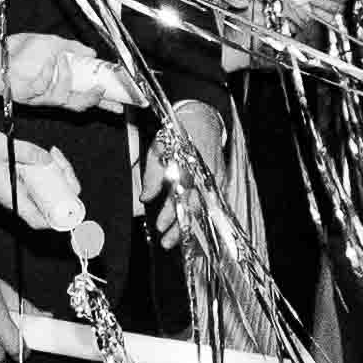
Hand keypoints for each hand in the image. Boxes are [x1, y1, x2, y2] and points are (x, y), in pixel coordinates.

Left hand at [0, 30, 137, 115]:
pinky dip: (46, 73)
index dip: (104, 101)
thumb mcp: (50, 43)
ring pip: (62, 96)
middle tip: (100, 91)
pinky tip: (46, 63)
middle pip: (78, 103)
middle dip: (91, 98)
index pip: (87, 95)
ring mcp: (39, 96)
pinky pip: (42, 88)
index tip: (121, 103)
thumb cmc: (18, 50)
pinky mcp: (26, 96)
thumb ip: (72, 49)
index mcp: (61, 83)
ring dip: (65, 77)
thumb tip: (92, 53)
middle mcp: (52, 93)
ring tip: (61, 60)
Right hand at [0, 125, 86, 238]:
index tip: (72, 197)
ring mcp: (20, 190)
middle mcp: (18, 198)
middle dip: (66, 186)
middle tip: (61, 163)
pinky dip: (51, 170)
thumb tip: (49, 159)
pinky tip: (49, 154)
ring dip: (60, 176)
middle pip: (53, 206)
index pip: (42, 221)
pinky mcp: (19, 181)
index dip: (62, 216)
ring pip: (50, 192)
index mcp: (13, 199)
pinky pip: (42, 182)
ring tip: (55, 154)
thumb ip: (26, 152)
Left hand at [140, 101, 225, 242]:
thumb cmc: (179, 134)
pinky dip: (200, 216)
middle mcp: (205, 178)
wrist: (202, 121)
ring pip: (202, 209)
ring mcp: (214, 181)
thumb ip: (152, 177)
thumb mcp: (158, 151)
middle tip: (167, 241)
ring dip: (190, 225)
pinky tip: (193, 226)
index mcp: (190, 169)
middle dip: (180, 227)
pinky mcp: (218, 183)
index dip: (170, 214)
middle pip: (193, 209)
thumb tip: (145, 198)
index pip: (181, 198)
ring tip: (177, 239)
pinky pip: (209, 203)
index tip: (160, 226)